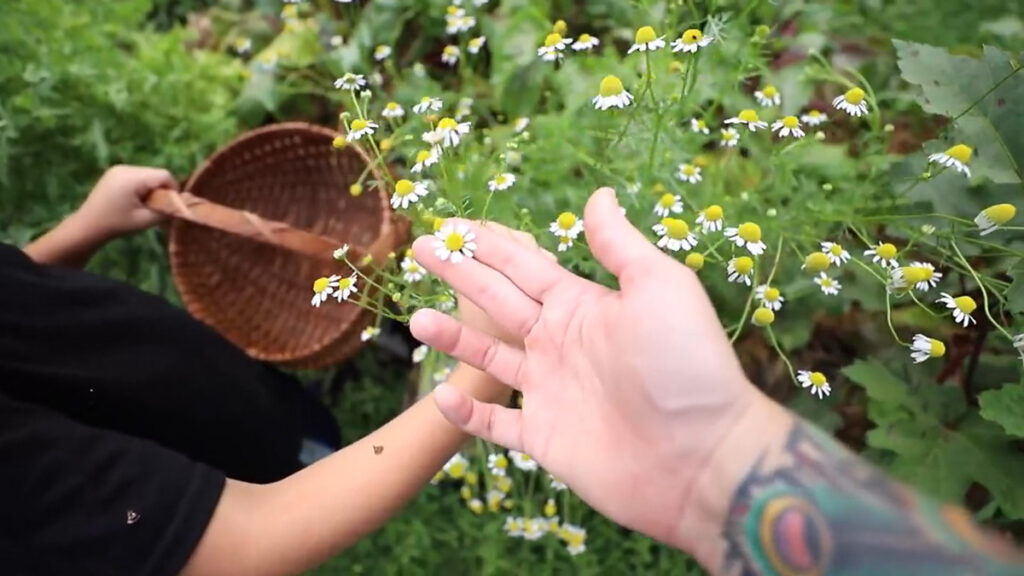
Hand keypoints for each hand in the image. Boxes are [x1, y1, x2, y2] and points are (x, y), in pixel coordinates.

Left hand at [71, 165, 176, 240]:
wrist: (88, 226)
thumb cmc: (117, 224)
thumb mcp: (146, 220)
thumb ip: (166, 211)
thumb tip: (181, 205)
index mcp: (133, 177)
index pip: (164, 175)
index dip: (172, 190)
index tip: (169, 206)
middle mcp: (126, 168)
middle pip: (156, 173)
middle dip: (161, 189)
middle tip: (155, 207)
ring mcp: (118, 169)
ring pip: (148, 174)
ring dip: (151, 188)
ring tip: (143, 204)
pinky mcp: (114, 172)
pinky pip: (137, 175)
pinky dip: (141, 186)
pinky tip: (133, 200)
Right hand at [408, 187, 757, 549]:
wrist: (702, 457)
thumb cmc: (686, 365)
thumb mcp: (659, 287)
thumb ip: (620, 245)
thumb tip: (598, 195)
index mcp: (583, 306)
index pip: (523, 266)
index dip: (487, 245)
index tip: (450, 225)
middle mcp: (561, 344)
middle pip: (497, 302)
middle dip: (459, 275)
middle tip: (418, 248)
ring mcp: (552, 393)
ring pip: (489, 359)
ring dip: (453, 338)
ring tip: (415, 318)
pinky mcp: (547, 439)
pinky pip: (497, 424)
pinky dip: (468, 413)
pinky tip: (441, 394)